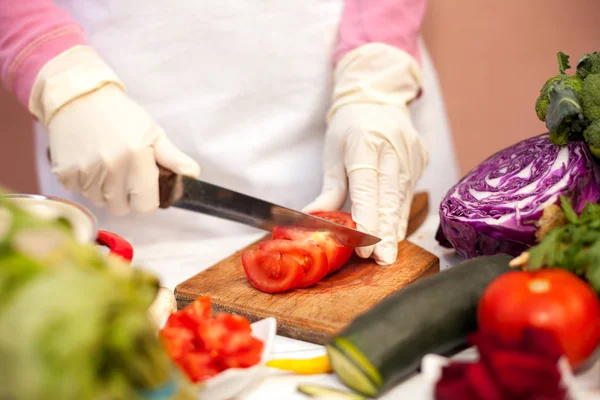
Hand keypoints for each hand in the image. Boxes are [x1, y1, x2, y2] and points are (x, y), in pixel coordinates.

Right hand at [30, 46, 199, 214]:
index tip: (142, 187)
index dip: (146, 199)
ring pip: (100, 202)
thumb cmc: (120, 115)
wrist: (78, 97)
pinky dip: (84, 184)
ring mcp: (86, 171)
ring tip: (105, 166)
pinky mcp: (65, 172)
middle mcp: (112, 167)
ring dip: (104, 191)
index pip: (145, 206)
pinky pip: (79, 193)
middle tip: (124, 174)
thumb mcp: (152, 133)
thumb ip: (173, 157)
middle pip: (121, 209)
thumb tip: (193, 174)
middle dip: (125, 197)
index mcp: (137, 157)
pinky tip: (88, 163)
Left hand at [303, 103, 427, 264]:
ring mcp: (411, 157)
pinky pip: (408, 194)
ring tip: (386, 254)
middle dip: (386, 234)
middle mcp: (393, 151)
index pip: (367, 189)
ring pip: (402, 201)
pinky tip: (394, 234)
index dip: (367, 219)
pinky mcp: (420, 162)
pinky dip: (399, 215)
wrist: (378, 98)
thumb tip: (312, 218)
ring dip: (394, 229)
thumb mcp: (333, 153)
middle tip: (382, 260)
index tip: (364, 246)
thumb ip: (329, 189)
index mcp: (366, 144)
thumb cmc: (349, 127)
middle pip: (390, 199)